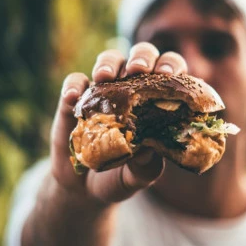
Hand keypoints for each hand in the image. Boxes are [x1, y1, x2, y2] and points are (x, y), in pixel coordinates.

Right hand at [22, 42, 187, 244]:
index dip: (172, 66)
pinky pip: (74, 82)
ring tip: (104, 77)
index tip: (168, 73)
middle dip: (141, 57)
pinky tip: (73, 98)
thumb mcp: (138, 176)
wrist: (85, 188)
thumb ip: (146, 166)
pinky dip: (73, 86)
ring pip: (109, 60)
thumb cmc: (121, 176)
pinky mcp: (76, 100)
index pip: (170, 74)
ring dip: (108, 63)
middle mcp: (132, 91)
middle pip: (141, 57)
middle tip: (138, 70)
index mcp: (155, 103)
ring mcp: (103, 92)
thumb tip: (149, 150)